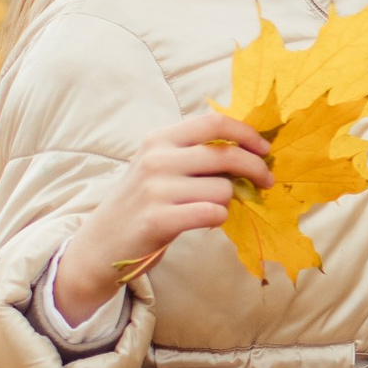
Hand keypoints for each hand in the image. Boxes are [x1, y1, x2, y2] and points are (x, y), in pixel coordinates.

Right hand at [51, 111, 273, 321]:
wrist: (101, 243)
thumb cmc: (141, 203)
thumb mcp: (160, 166)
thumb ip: (194, 154)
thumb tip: (249, 151)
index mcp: (159, 139)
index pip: (214, 123)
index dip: (246, 134)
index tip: (264, 149)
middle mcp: (156, 159)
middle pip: (226, 155)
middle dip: (256, 168)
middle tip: (266, 182)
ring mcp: (156, 189)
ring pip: (223, 189)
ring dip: (228, 201)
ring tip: (211, 207)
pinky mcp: (158, 219)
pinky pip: (212, 213)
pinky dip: (218, 217)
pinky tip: (206, 220)